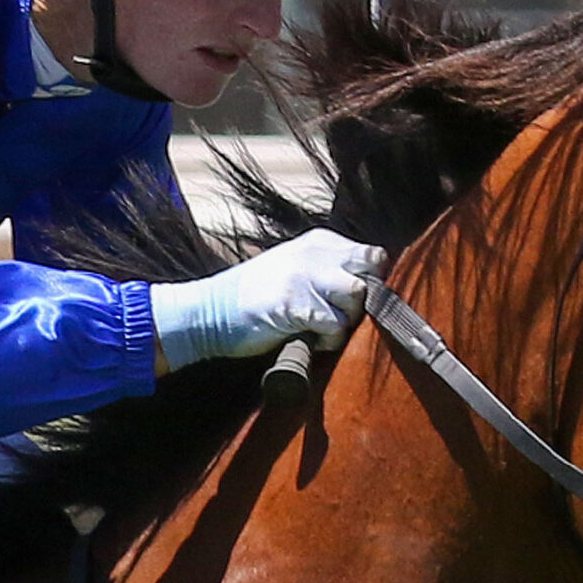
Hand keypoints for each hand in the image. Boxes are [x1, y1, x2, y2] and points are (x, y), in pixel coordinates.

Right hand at [149, 229, 387, 372]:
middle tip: (346, 315)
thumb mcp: (295, 268)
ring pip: (356, 296)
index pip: (372, 255)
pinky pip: (335, 325)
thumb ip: (330, 270)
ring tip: (324, 329)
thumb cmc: (257, 297)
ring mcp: (304, 277)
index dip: (373, 282)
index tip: (355, 303)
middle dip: (367, 297)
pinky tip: (309, 339)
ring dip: (346, 320)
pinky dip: (328, 340)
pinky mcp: (294, 304)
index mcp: (319, 242)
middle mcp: (315, 253)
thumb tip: (372, 288)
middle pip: (371, 270)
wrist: (209, 313)